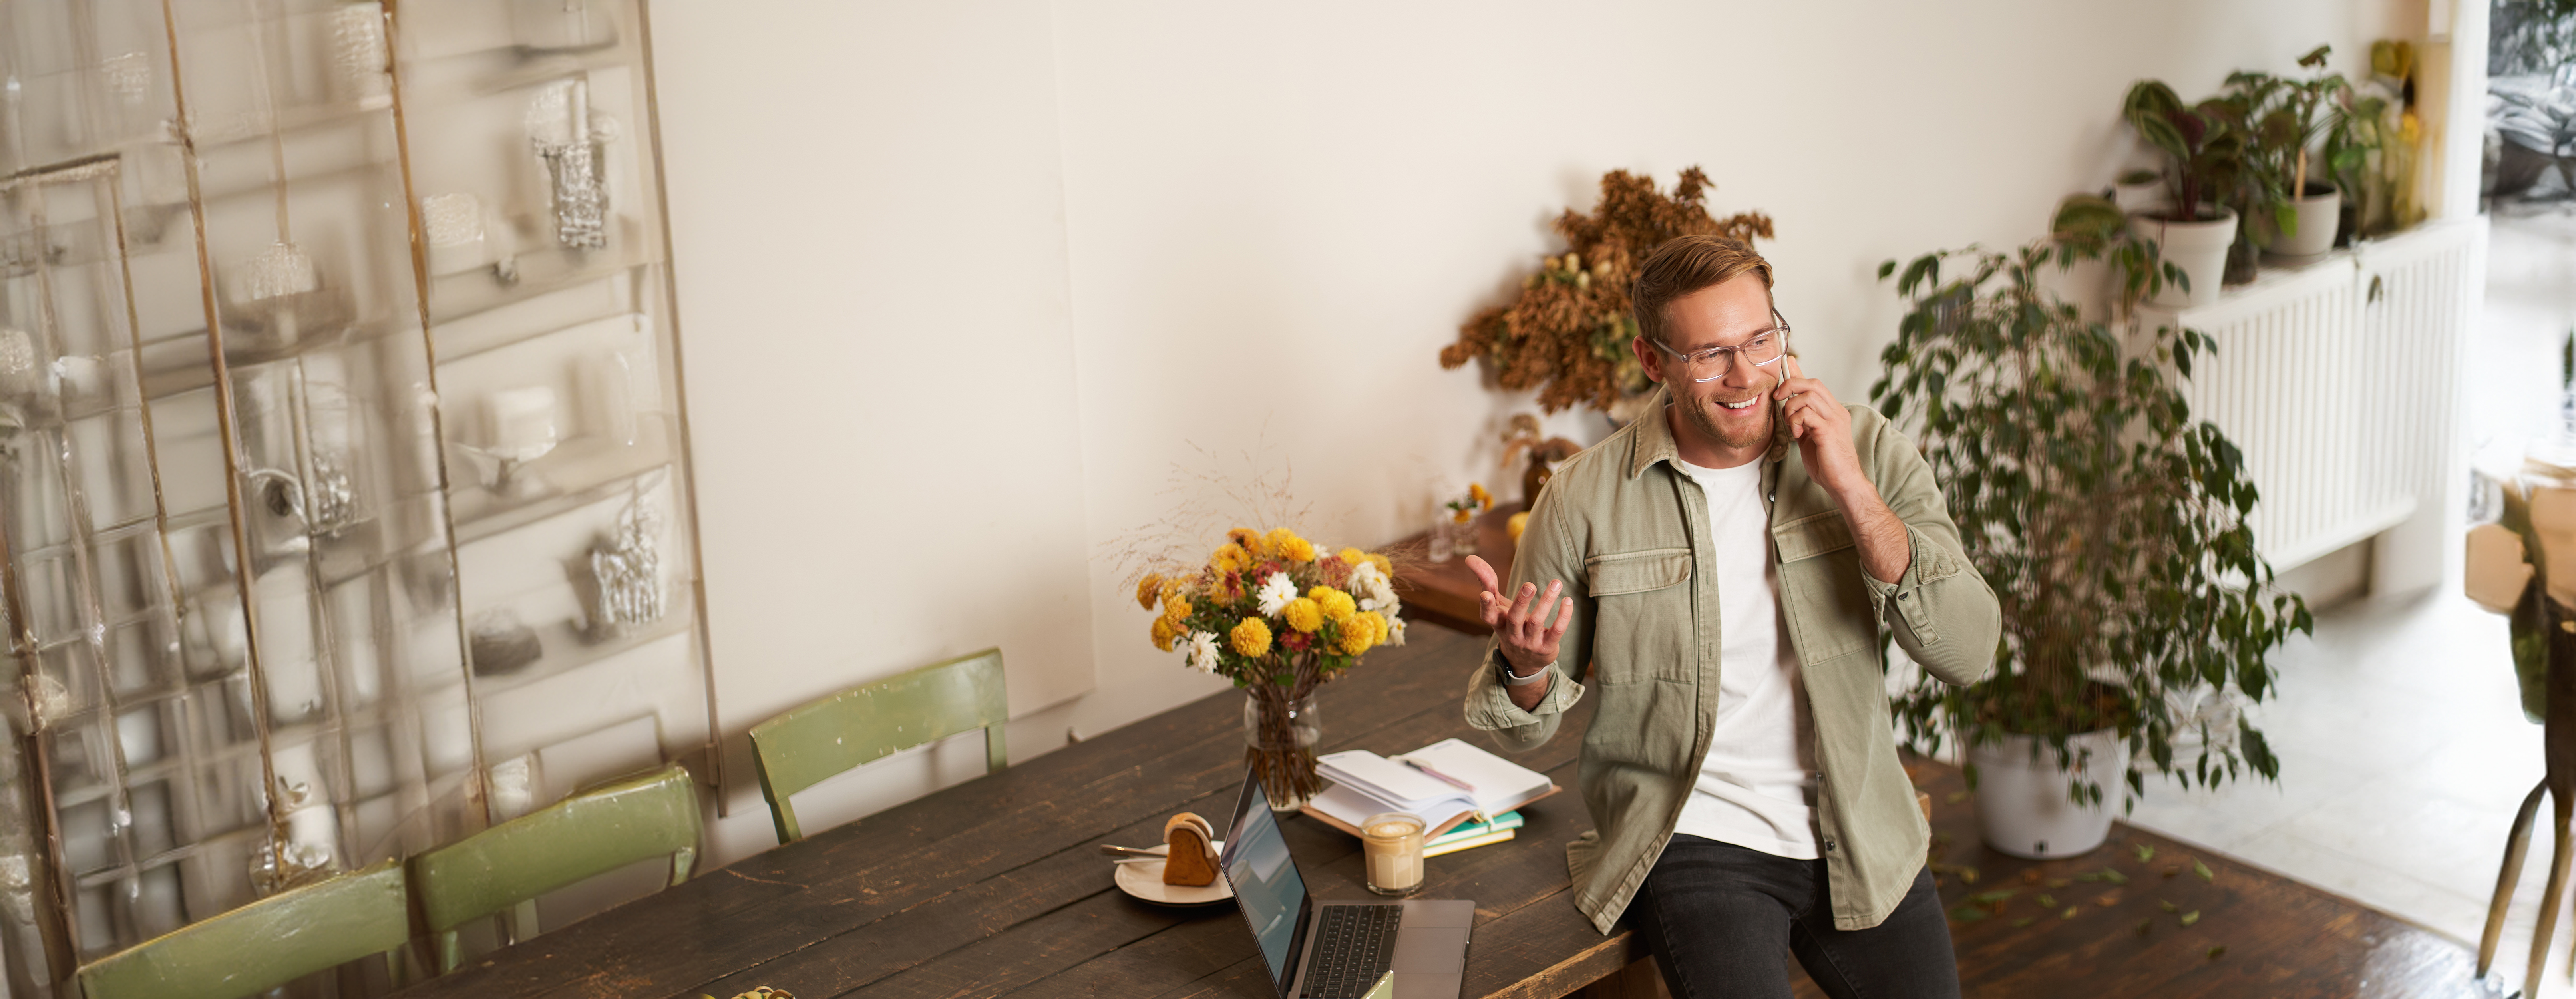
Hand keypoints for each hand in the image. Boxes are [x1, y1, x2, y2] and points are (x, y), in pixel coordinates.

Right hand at [1466, 555, 1572, 676]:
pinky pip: (1556, 631)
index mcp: (1498, 622)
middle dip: (1522, 601)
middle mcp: (1512, 634)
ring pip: (1537, 622)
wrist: (1524, 661)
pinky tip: (1567, 601)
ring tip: (1556, 582)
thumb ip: (1486, 581)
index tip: (1485, 595)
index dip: (1485, 606)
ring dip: (1546, 601)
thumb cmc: (1510, 623)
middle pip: (1515, 618)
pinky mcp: (1546, 647)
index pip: (1488, 616)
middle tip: (1529, 584)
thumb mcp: (1498, 605)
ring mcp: (1529, 643)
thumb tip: (1469, 558)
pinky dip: (1563, 616)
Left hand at [1773, 355, 1868, 500]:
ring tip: (1792, 425)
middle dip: (1790, 385)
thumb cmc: (1826, 461)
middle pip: (1812, 384)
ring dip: (1791, 408)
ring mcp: (1835, 420)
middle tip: (1777, 398)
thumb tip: (1788, 404)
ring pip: (1808, 396)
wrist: (1843, 482)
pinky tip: (1797, 434)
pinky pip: (1807, 414)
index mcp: (1833, 411)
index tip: (1785, 365)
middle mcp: (1837, 411)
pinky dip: (1795, 421)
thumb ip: (1801, 418)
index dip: (1798, 372)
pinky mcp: (1829, 431)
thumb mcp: (1809, 434)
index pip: (1815, 384)